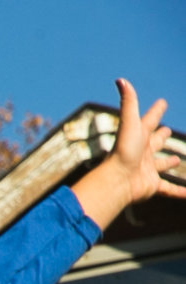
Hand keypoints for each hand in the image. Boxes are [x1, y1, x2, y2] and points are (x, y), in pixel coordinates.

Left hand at [73, 77, 185, 226]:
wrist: (116, 182)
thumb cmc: (122, 152)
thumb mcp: (129, 124)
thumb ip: (128, 102)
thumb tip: (120, 79)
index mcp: (138, 137)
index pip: (149, 121)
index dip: (155, 112)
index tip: (162, 103)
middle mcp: (142, 153)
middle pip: (154, 142)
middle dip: (160, 137)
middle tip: (166, 131)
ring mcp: (147, 169)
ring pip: (160, 165)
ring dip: (167, 163)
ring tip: (176, 160)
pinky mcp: (152, 185)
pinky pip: (168, 189)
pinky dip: (178, 192)